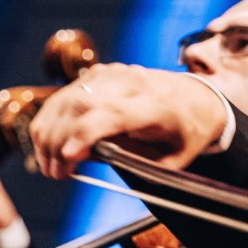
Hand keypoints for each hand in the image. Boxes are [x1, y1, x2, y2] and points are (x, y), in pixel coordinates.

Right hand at [28, 63, 228, 179]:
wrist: (198, 98)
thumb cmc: (186, 132)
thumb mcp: (171, 160)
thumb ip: (133, 161)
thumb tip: (86, 157)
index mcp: (157, 104)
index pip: (114, 113)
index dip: (85, 134)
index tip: (68, 159)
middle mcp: (133, 83)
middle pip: (82, 105)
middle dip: (59, 142)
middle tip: (56, 173)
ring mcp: (113, 75)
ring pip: (67, 99)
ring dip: (49, 133)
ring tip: (50, 165)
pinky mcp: (98, 74)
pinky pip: (65, 95)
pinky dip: (51, 120)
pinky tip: (50, 145)